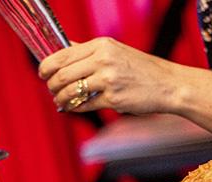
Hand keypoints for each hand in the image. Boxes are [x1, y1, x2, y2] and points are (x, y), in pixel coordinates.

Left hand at [38, 37, 179, 113]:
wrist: (168, 85)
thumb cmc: (141, 69)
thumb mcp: (115, 51)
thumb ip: (88, 51)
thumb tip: (64, 48)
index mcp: (102, 45)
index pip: (63, 54)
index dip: (47, 66)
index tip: (43, 73)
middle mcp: (104, 59)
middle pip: (62, 74)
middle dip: (52, 85)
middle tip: (52, 90)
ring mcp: (108, 79)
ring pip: (70, 91)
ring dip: (61, 99)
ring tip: (61, 101)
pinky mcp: (113, 99)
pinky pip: (85, 105)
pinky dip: (75, 108)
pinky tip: (74, 107)